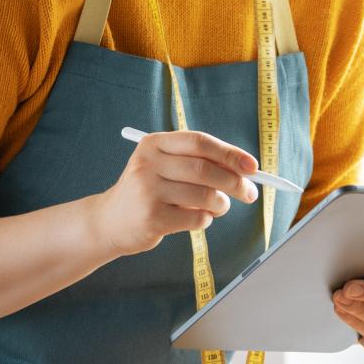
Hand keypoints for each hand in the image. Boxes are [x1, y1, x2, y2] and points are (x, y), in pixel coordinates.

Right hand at [89, 130, 259, 256]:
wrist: (110, 221)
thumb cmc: (150, 192)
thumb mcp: (166, 167)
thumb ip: (200, 163)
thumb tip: (247, 169)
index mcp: (154, 144)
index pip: (199, 142)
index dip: (230, 153)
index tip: (253, 167)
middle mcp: (148, 164)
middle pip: (205, 169)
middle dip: (235, 182)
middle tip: (250, 193)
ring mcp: (148, 191)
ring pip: (204, 196)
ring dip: (221, 204)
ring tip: (218, 207)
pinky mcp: (152, 218)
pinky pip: (196, 218)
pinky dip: (206, 220)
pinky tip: (196, 218)